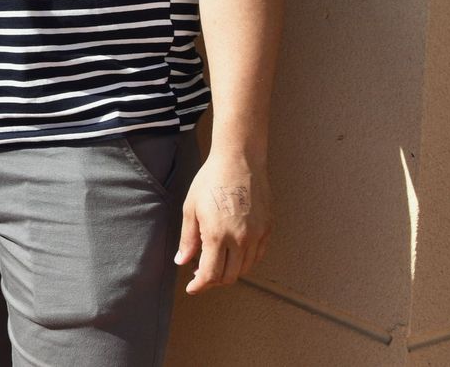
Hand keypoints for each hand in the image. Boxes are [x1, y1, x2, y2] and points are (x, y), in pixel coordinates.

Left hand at [176, 153, 272, 293]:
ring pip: (245, 268)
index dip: (200, 285)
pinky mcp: (268, 229)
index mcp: (217, 235)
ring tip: (216, 263)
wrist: (240, 161)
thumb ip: (188, 239)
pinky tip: (233, 253)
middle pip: (229, 276)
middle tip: (201, 276)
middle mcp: (240, 239)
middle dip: (213, 281)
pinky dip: (245, 261)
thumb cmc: (211, 181)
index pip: (211, 274)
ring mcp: (257, 235)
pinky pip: (258, 255)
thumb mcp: (191, 208)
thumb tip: (182, 261)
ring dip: (230, 271)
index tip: (192, 288)